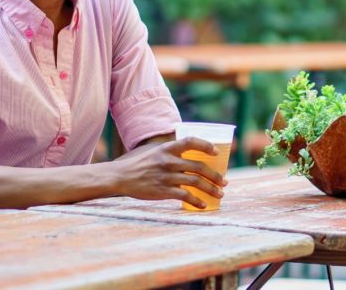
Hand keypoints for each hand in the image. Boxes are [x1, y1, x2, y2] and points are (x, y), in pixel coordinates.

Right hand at [110, 137, 226, 209]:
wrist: (121, 177)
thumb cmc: (141, 165)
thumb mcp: (156, 152)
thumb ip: (172, 153)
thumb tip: (193, 158)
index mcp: (168, 148)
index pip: (191, 141)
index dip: (206, 145)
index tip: (217, 153)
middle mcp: (169, 161)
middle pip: (198, 166)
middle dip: (215, 175)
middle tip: (224, 182)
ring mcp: (166, 176)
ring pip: (195, 182)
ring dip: (210, 189)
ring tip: (220, 194)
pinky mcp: (163, 191)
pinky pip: (185, 196)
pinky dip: (197, 201)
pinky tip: (203, 205)